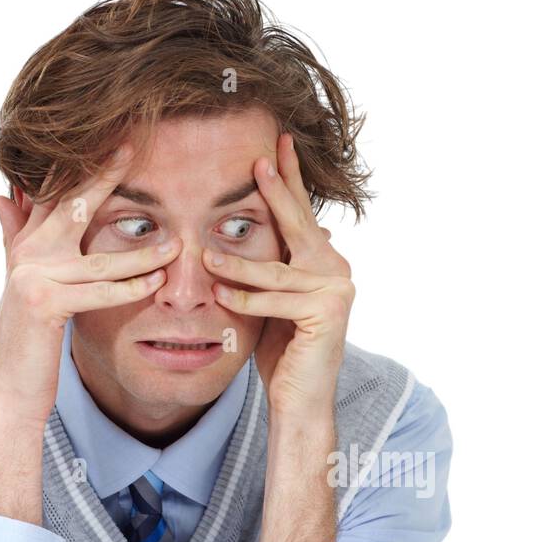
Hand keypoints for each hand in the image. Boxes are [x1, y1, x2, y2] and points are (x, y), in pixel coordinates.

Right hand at [0, 143, 182, 429]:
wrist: (10, 383)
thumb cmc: (28, 336)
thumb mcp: (24, 282)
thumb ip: (14, 236)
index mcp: (28, 243)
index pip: (57, 193)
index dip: (81, 164)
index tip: (111, 138)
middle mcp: (28, 253)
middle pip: (73, 205)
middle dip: (104, 175)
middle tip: (134, 147)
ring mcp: (33, 276)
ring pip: (99, 258)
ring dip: (142, 251)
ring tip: (178, 244)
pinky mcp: (43, 304)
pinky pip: (97, 292)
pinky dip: (128, 287)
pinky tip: (156, 281)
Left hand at [201, 132, 353, 422]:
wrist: (299, 399)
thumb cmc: (281, 352)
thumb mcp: (269, 299)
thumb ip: (269, 266)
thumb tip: (255, 229)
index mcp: (324, 262)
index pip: (301, 214)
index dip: (289, 179)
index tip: (277, 142)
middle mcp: (336, 270)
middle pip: (298, 226)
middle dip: (277, 192)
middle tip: (257, 161)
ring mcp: (337, 291)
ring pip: (276, 270)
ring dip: (237, 263)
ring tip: (204, 254)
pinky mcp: (327, 314)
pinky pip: (276, 300)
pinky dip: (246, 299)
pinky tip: (220, 294)